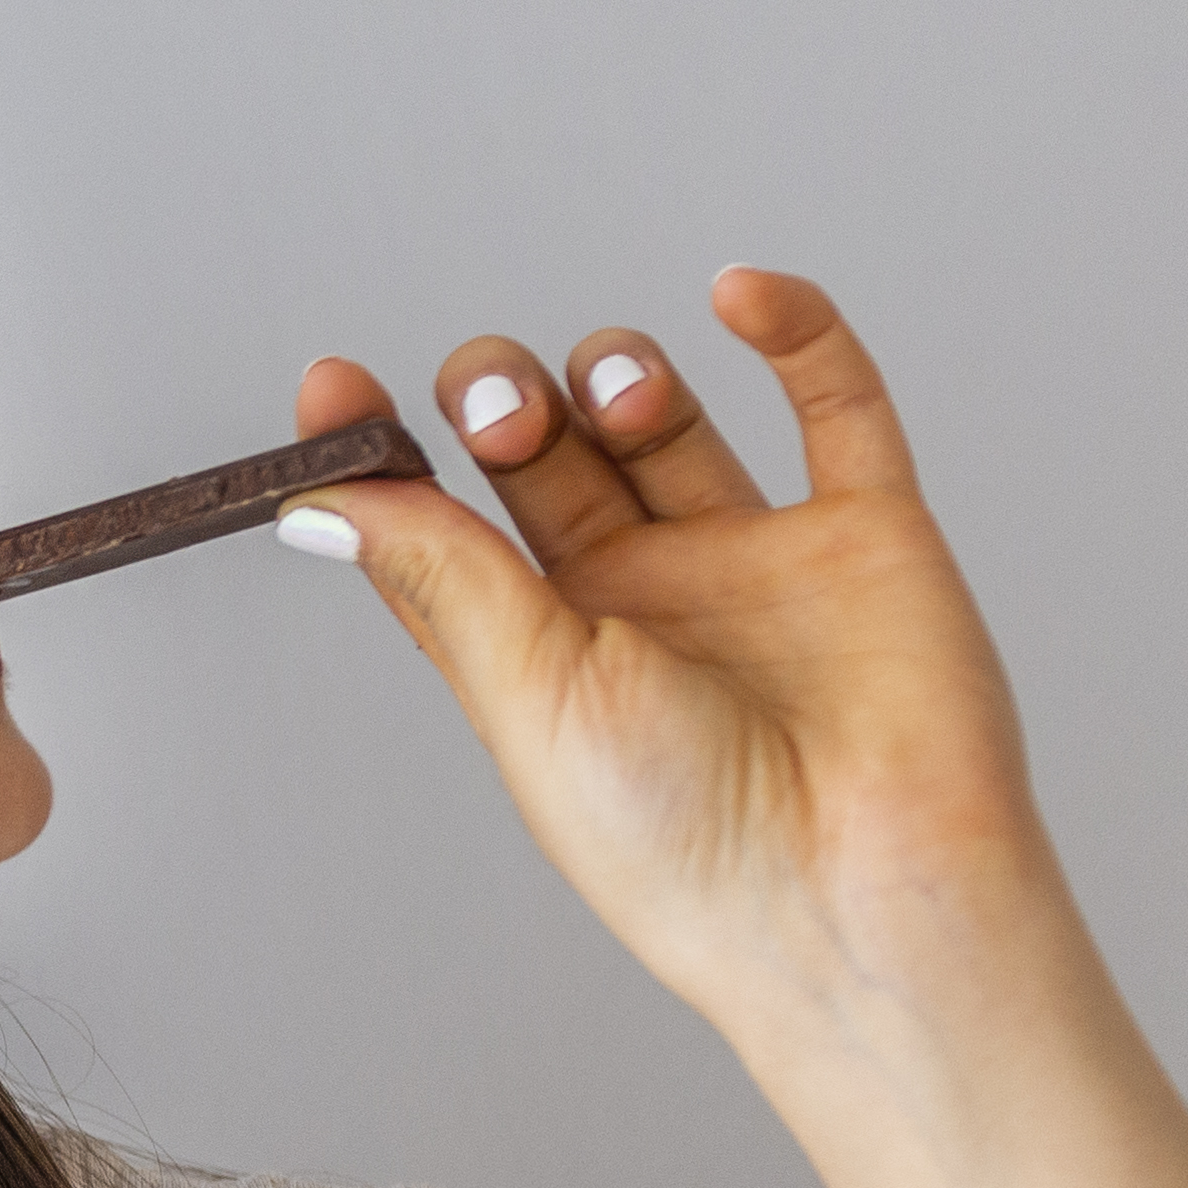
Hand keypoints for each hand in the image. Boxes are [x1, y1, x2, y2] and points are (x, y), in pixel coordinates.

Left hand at [289, 271, 1068, 1049]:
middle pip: (545, 453)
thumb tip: (319, 498)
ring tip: (615, 396)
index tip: (332, 383)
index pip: (441, 529)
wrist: (856, 896)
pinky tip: (740, 291)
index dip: (385, 454)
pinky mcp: (869, 537)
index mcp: (537, 655)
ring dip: (620, 372)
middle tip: (506, 415)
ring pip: (665, 420)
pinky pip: (837, 407)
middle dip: (507, 403)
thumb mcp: (530, 695)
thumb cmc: (681, 838)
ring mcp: (752, 563)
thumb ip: (444, 576)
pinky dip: (795, 330)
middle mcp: (637, 601)